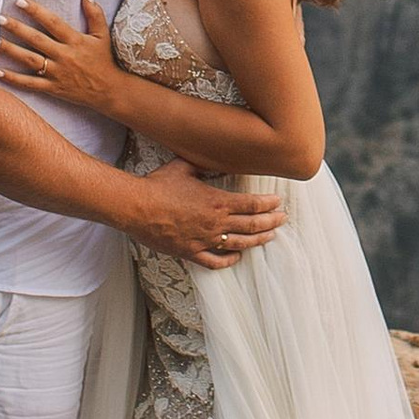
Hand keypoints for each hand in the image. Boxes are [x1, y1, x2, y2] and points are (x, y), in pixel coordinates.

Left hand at [0, 0, 122, 114]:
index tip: (20, 1)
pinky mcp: (52, 88)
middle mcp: (64, 55)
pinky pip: (30, 83)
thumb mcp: (103, 35)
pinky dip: (13, 79)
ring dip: (11, 50)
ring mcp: (57, 73)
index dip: (36, 11)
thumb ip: (95, 13)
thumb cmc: (104, 60)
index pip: (53, 23)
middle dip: (17, 28)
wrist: (109, 91)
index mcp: (75, 40)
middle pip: (36, 40)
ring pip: (30, 60)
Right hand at [120, 159, 286, 270]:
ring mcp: (204, 240)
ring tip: (270, 237)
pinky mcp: (190, 252)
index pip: (253, 205)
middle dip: (271, 222)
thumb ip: (204, 165)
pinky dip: (229, 260)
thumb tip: (214, 156)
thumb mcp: (185, 167)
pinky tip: (238, 256)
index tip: (279, 202)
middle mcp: (215, 223)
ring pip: (239, 244)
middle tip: (282, 219)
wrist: (136, 207)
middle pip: (252, 225)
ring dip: (258, 240)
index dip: (269, 204)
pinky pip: (215, 261)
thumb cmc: (158, 185)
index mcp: (217, 201)